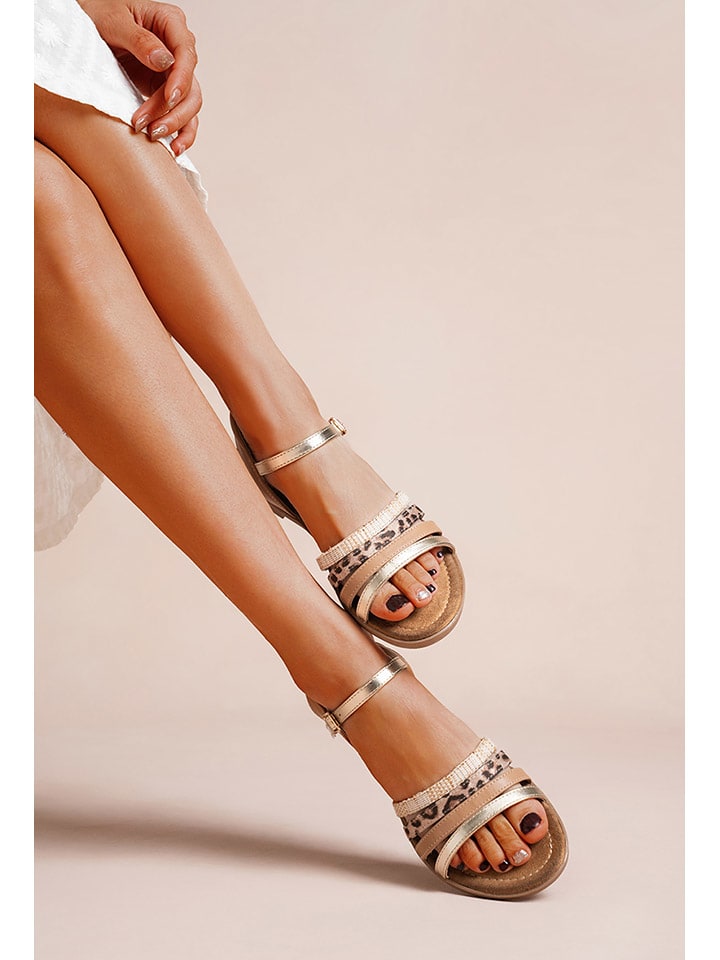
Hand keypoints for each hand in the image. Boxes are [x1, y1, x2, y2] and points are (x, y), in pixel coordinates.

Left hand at [79, 1, 201, 154]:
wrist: (87, 22)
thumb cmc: (99, 11)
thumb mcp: (114, 20)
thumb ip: (140, 40)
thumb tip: (165, 61)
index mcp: (171, 23)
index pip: (186, 56)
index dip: (180, 79)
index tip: (168, 97)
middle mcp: (177, 49)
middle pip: (190, 87)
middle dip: (173, 111)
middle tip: (151, 126)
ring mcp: (173, 72)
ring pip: (189, 104)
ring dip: (175, 124)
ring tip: (154, 135)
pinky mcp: (164, 89)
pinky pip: (181, 113)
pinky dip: (180, 132)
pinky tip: (173, 147)